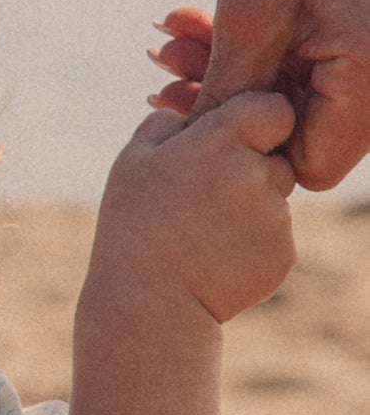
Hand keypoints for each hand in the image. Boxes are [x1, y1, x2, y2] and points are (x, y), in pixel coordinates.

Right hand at [89, 87, 297, 325]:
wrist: (147, 306)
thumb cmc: (132, 228)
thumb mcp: (131, 162)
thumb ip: (166, 123)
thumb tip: (191, 114)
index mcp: (221, 141)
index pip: (274, 109)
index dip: (259, 121)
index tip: (236, 141)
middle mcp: (257, 173)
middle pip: (277, 158)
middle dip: (251, 171)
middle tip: (205, 201)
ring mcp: (276, 217)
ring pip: (276, 201)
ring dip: (250, 210)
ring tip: (202, 236)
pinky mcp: (284, 255)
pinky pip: (276, 238)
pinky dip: (252, 247)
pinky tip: (214, 261)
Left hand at [179, 0, 369, 188]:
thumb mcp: (250, 5)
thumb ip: (232, 91)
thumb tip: (210, 152)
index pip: (309, 166)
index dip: (247, 147)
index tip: (193, 113)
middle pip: (302, 125)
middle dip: (227, 97)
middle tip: (161, 64)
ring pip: (300, 89)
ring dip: (235, 67)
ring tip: (170, 34)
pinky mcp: (361, 23)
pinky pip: (313, 54)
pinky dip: (264, 42)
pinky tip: (202, 19)